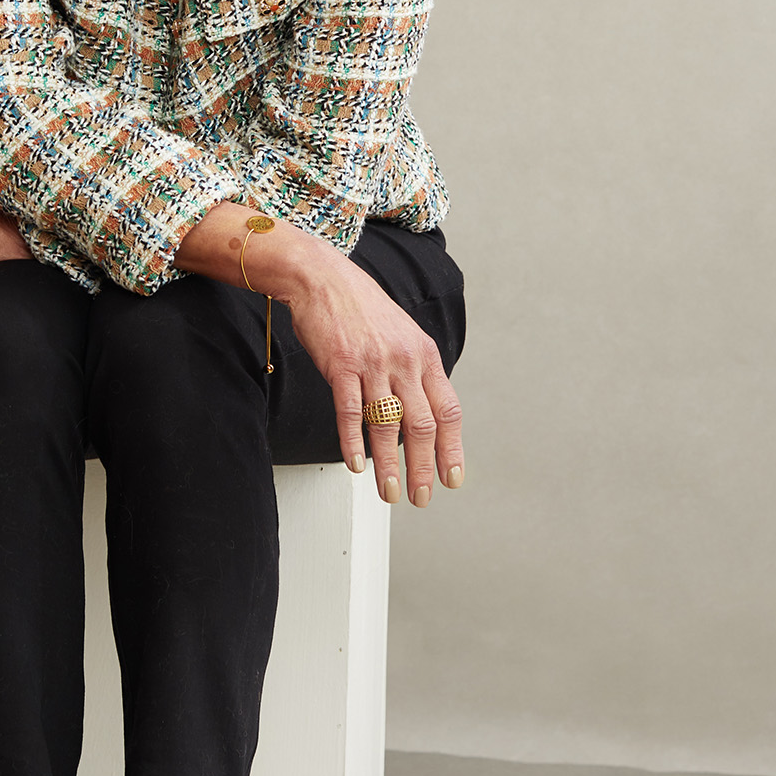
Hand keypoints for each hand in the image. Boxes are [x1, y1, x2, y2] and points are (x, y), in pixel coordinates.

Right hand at [286, 248, 463, 504]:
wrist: (323, 278)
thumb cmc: (360, 310)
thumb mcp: (401, 336)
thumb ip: (414, 372)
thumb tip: (421, 413)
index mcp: (425, 356)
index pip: (448, 411)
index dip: (452, 449)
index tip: (452, 479)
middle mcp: (404, 361)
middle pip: (422, 425)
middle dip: (423, 467)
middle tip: (421, 497)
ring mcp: (373, 363)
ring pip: (388, 425)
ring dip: (389, 464)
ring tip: (389, 492)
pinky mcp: (341, 365)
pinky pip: (351, 411)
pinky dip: (354, 442)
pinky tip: (356, 464)